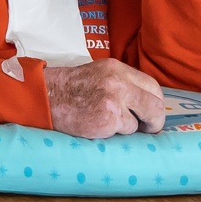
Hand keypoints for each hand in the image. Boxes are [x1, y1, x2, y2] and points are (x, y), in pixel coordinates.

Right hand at [42, 58, 167, 138]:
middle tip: (146, 128)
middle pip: (156, 106)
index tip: (149, 113)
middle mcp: (119, 82)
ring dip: (127, 127)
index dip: (154, 103)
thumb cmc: (69, 90)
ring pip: (140, 122)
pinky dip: (113, 133)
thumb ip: (122, 84)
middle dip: (154, 121)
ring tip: (106, 122)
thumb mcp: (99, 75)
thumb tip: (146, 104)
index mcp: (117, 68)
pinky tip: (97, 126)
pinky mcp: (108, 119)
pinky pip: (124, 132)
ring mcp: (114, 100)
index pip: (153, 86)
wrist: (44, 97)